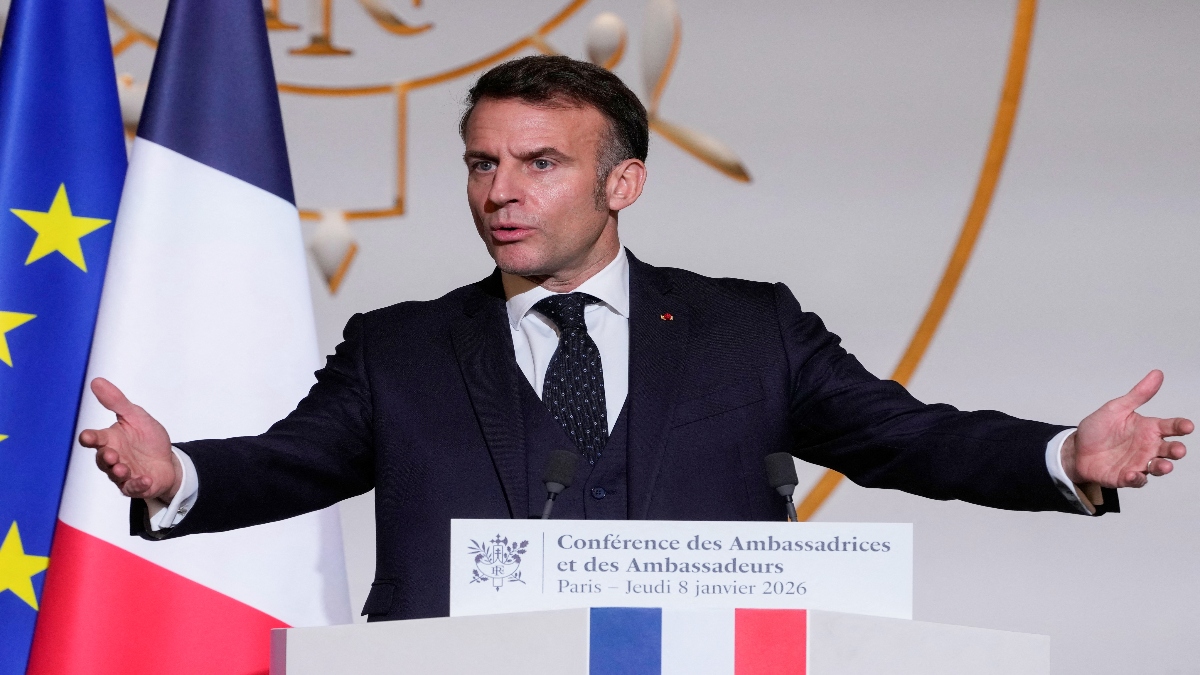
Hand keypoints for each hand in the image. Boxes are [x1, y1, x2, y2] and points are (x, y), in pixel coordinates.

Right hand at [79, 377, 180, 500]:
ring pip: (115, 475)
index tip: (87, 437)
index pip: (95, 438)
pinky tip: (145, 479)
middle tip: (110, 454)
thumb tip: (97, 381)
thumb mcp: (135, 416)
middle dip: (105, 457)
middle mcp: (113, 457)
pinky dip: (138, 484)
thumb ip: (116, 401)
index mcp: (110, 439)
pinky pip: (133, 487)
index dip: (90, 438)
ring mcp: (123, 473)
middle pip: (102, 459)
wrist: (167, 460)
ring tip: (123, 468)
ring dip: (118, 471)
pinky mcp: (135, 485)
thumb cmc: (147, 438)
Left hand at [1062, 370, 1191, 488]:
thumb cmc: (1099, 428)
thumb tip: (1157, 374)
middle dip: (1176, 451)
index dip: (1180, 426)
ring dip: (1162, 467)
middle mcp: (1148, 447)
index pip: (1170, 427)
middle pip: (1169, 450)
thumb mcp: (1116, 408)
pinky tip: (1132, 474)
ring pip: (1157, 467)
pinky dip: (1136, 478)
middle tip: (1178, 450)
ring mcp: (1138, 463)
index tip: (1187, 426)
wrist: (1075, 448)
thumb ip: (1138, 394)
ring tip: (1163, 466)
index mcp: (1149, 429)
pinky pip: (1135, 480)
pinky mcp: (1125, 477)